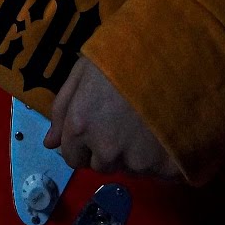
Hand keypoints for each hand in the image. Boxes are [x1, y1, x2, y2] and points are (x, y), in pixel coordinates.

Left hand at [43, 57, 182, 180]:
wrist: (174, 51)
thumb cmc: (124, 52)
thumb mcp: (84, 70)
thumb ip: (63, 108)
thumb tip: (50, 144)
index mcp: (80, 127)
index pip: (73, 158)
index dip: (85, 143)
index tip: (101, 125)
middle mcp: (106, 151)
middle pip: (101, 165)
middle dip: (109, 149)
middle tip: (127, 121)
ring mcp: (138, 161)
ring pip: (131, 168)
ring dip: (136, 153)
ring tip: (149, 123)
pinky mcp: (168, 167)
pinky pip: (161, 173)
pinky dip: (164, 158)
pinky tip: (169, 133)